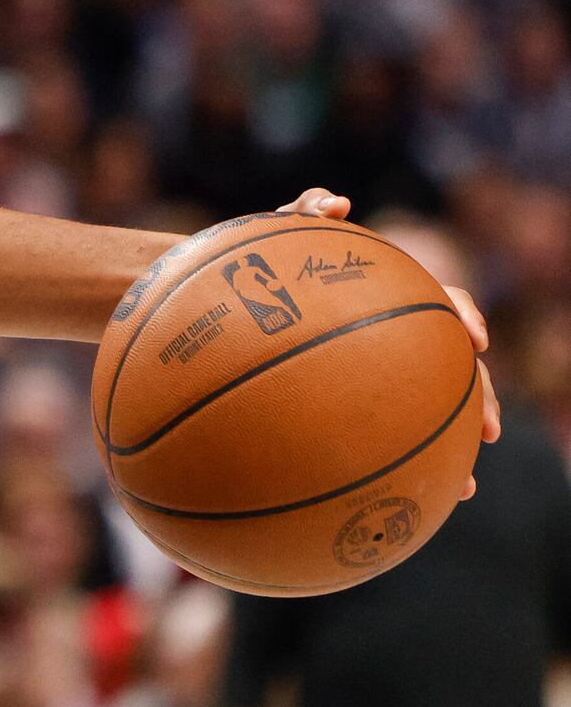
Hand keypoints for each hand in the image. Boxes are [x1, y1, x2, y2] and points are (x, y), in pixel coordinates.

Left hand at [274, 188, 499, 489]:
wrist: (219, 300)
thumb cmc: (257, 263)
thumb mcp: (277, 232)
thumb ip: (305, 211)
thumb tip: (335, 203)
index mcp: (393, 296)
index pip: (445, 302)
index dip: (465, 318)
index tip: (474, 340)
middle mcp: (396, 339)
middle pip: (454, 369)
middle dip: (480, 399)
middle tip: (488, 428)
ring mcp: (376, 373)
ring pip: (430, 412)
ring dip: (452, 448)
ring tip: (464, 486)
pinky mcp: (351, 406)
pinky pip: (380, 438)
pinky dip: (391, 468)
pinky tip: (397, 502)